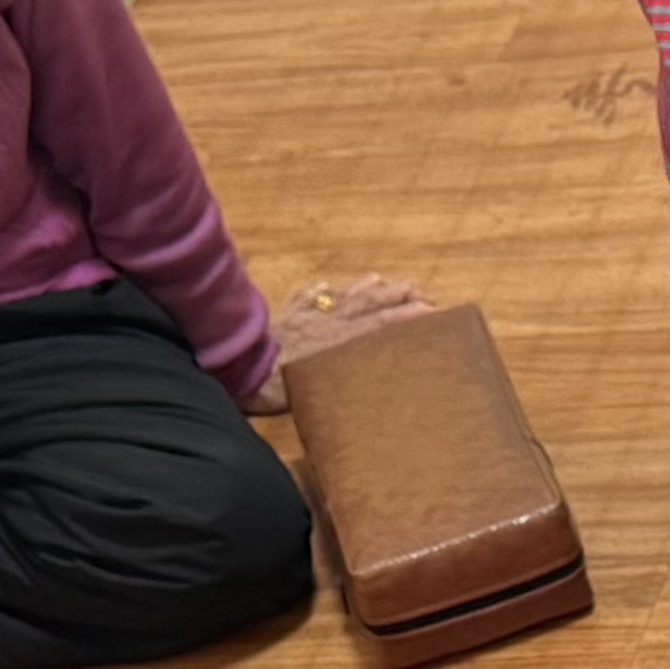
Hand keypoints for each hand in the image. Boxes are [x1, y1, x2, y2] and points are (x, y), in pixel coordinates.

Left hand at [271, 272, 437, 373]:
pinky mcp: (285, 317)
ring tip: (382, 280)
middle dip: (396, 296)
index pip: (380, 325)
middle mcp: (328, 324)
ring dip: (364, 289)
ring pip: (340, 298)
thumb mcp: (318, 388)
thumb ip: (346, 377)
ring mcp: (306, 317)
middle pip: (367, 305)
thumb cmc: (277, 385)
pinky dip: (318, 291)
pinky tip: (325, 283)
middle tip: (420, 290)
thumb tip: (374, 372)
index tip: (433, 311)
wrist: (237, 364)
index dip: (407, 317)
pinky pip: (305, 300)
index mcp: (339, 342)